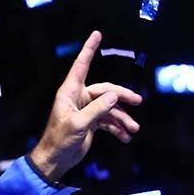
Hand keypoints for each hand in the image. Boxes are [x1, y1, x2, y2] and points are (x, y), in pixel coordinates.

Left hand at [27, 31, 141, 182]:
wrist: (55, 160)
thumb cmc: (59, 140)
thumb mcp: (78, 124)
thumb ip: (96, 110)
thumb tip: (114, 97)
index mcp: (69, 93)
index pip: (81, 66)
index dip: (89, 50)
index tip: (97, 34)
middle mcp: (78, 98)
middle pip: (106, 90)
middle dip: (122, 97)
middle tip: (138, 101)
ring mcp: (85, 110)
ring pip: (110, 108)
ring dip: (123, 118)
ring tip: (133, 129)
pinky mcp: (90, 122)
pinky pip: (108, 121)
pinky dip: (118, 128)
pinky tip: (125, 137)